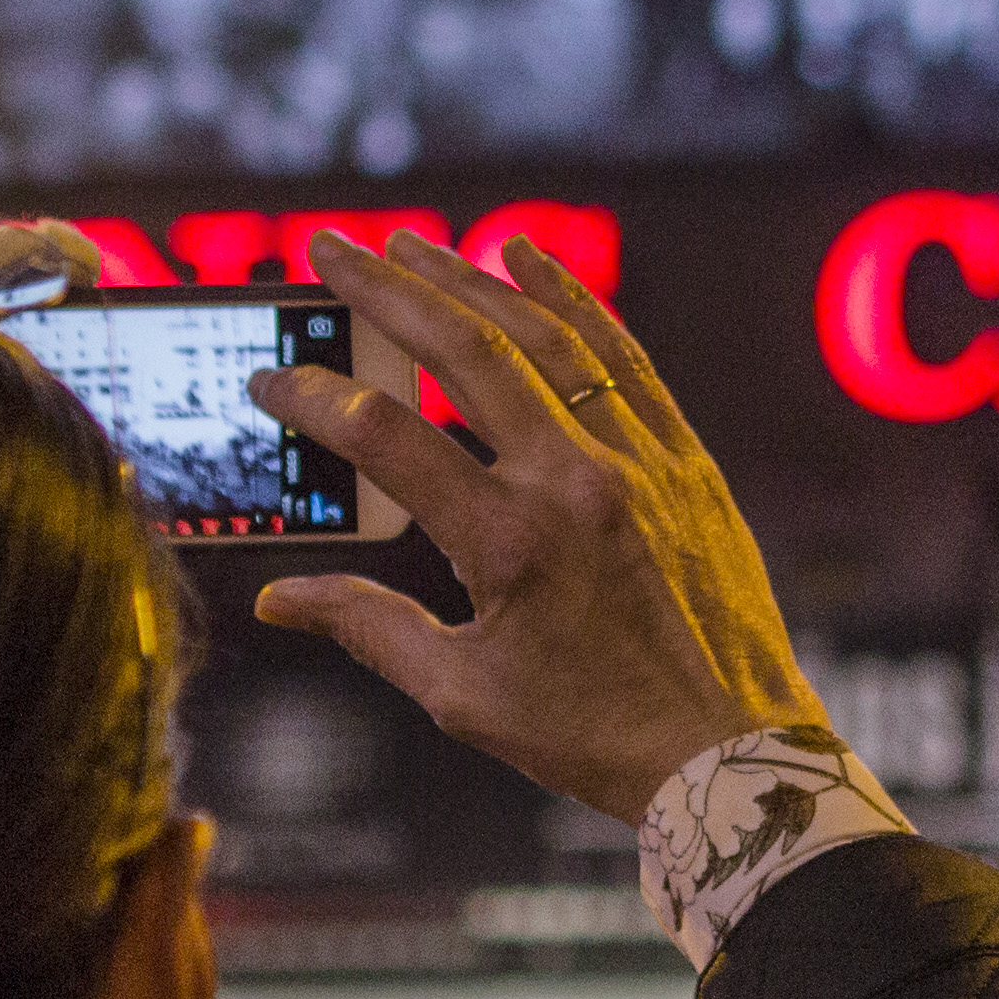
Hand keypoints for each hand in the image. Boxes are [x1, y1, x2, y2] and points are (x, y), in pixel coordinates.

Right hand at [247, 232, 834, 820]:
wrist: (727, 754)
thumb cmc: (593, 735)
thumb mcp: (463, 694)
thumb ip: (367, 627)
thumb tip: (279, 599)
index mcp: (510, 544)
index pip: (387, 438)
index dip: (316, 399)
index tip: (272, 378)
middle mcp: (575, 483)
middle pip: (464, 351)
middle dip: (386, 290)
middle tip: (329, 247)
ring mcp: (637, 461)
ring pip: (545, 337)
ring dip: (470, 278)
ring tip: (409, 244)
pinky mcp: (683, 460)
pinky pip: (620, 357)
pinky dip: (571, 300)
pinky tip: (526, 259)